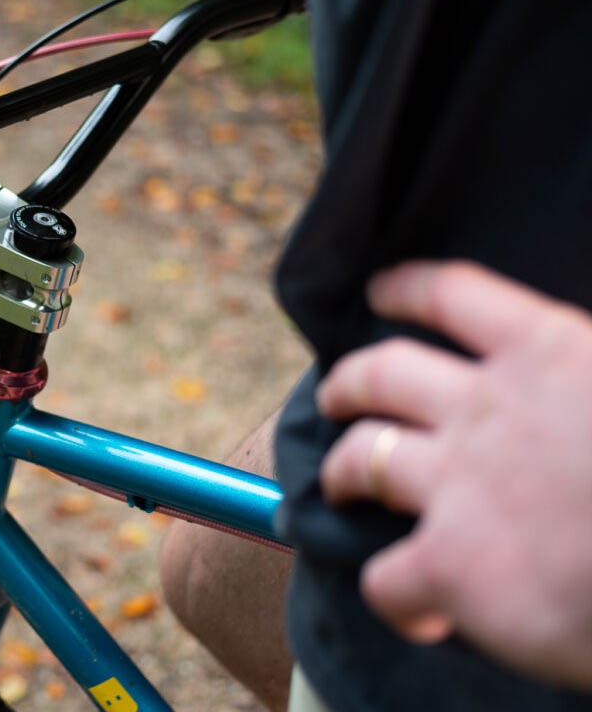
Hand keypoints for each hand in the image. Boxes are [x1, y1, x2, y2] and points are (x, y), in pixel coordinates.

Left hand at [316, 260, 591, 689]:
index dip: (405, 290)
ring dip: (342, 470)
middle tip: (333, 396)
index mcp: (550, 351)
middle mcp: (487, 408)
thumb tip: (569, 388)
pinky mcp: (451, 565)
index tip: (380, 292)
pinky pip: (385, 579)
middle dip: (345, 382)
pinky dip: (392, 596)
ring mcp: (459, 484)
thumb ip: (580, 380)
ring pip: (362, 460)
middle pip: (379, 374)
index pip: (452, 295)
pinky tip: (416, 611)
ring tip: (340, 483)